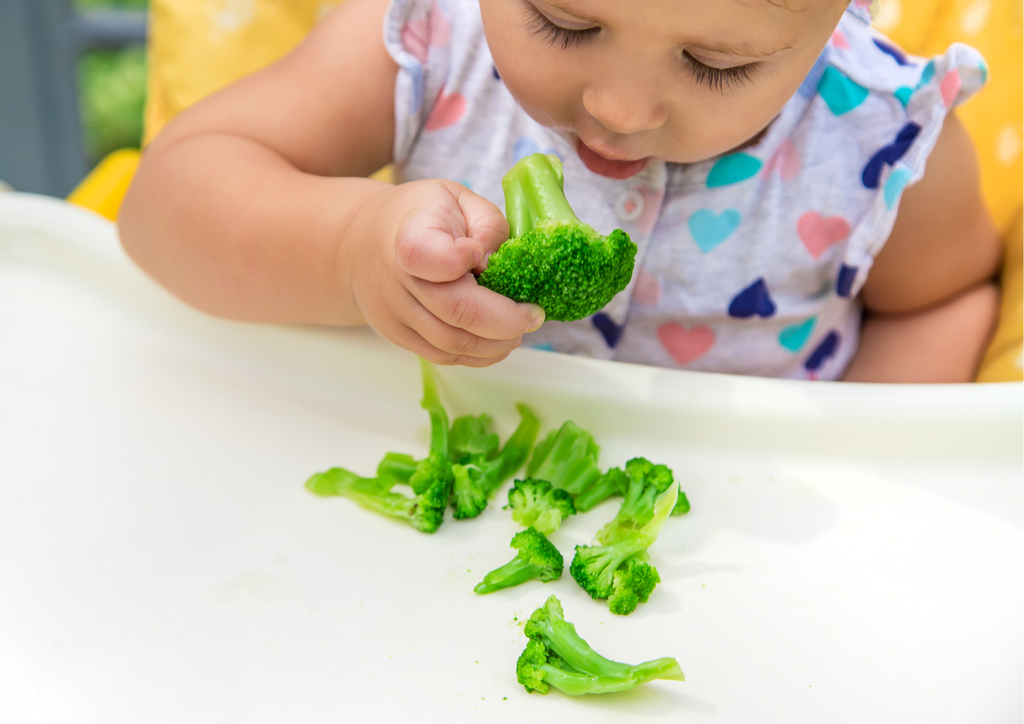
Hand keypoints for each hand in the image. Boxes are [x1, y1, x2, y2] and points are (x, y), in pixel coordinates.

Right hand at [343, 180, 543, 366]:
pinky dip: (478, 355)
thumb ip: (487, 223)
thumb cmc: (419, 216)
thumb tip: (496, 262)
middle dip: (506, 321)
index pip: (429, 256)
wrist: (362, 243)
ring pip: (452, 344)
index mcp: (409, 236)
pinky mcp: (398, 337)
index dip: (463, 260)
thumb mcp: (457, 198)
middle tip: (533, 315)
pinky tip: (497, 340)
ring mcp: (394, 314)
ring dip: (496, 344)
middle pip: (455, 312)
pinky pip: (443, 356)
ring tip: (518, 328)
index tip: (480, 255)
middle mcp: (396, 280)